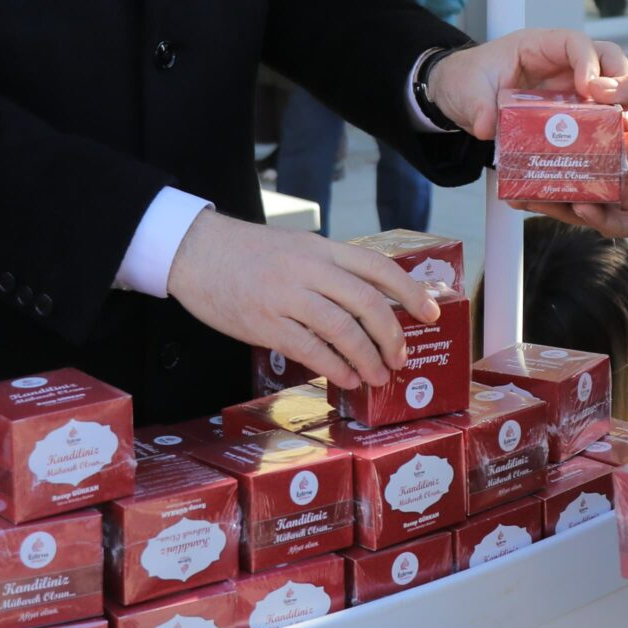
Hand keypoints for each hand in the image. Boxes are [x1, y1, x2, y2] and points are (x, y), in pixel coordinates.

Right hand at [165, 211, 437, 390]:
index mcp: (322, 248)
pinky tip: (347, 379)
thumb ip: (329, 271)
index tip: (432, 313)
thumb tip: (369, 306)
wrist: (195, 251)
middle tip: (401, 359)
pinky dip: (335, 367)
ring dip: (367, 358)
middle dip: (392, 336)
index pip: (378, 267)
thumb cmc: (248, 254)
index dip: (410, 292)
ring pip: (343, 329)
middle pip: (368, 303)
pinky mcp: (264, 322)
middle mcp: (309, 268)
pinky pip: (310, 349)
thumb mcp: (296, 248)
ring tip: (377, 377)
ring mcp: (286, 295)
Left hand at [427, 30, 627, 138]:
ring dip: (616, 104)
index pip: (574, 42)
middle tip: (620, 111)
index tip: (590, 89)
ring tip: (619, 131)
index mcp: (536, 46)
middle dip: (618, 80)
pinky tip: (605, 143)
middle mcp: (558, 62)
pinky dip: (602, 123)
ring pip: (605, 83)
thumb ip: (478, 108)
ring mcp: (565, 84)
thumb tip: (489, 127)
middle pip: (603, 57)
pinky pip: (592, 110)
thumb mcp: (467, 93)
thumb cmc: (465, 80)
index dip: (588, 62)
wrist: (457, 95)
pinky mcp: (566, 106)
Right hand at [520, 72, 627, 241]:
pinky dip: (593, 216)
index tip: (525, 137)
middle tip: (512, 175)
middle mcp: (617, 173)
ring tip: (528, 195)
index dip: (551, 144)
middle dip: (541, 179)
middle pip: (570, 178)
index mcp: (618, 143)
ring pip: (582, 204)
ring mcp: (626, 199)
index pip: (576, 145)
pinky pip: (610, 223)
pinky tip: (578, 205)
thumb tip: (594, 83)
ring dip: (556, 201)